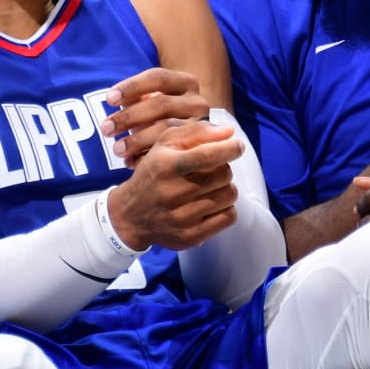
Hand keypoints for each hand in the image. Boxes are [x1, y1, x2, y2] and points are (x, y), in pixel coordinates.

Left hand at [101, 66, 211, 165]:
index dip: (132, 87)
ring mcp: (200, 125)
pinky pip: (170, 152)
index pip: (158, 78)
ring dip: (137, 140)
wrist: (191, 136)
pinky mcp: (198, 147)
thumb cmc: (162, 115)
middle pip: (161, 104)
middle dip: (130, 117)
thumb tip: (113, 99)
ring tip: (116, 149)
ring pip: (166, 129)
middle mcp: (197, 102)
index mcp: (186, 82)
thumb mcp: (152, 101)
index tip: (109, 100)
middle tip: (105, 129)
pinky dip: (146, 157)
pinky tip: (130, 162)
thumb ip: (135, 98)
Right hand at [106, 120, 240, 250]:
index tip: (238, 146)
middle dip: (224, 168)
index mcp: (166, 166)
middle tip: (214, 170)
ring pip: (229, 196)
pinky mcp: (191, 236)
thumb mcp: (164, 144)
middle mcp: (173, 193)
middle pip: (224, 175)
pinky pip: (229, 218)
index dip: (229, 149)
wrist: (131, 215)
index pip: (208, 155)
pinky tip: (212, 204)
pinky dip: (226, 208)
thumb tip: (229, 132)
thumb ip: (196, 132)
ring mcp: (182, 218)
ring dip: (226, 187)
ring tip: (211, 187)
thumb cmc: (153, 173)